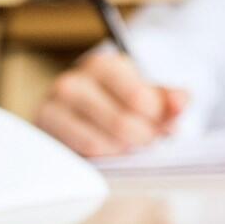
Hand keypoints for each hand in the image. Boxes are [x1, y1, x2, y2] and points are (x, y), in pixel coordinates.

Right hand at [34, 50, 187, 156]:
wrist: (81, 108)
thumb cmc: (120, 100)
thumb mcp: (149, 93)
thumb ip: (170, 98)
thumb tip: (181, 103)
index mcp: (103, 66)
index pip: (139, 98)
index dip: (159, 120)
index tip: (167, 128)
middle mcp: (73, 83)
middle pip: (121, 123)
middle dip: (143, 138)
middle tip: (150, 142)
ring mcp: (52, 108)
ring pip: (99, 143)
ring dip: (123, 151)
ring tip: (130, 146)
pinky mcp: (43, 134)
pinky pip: (79, 155)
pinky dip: (102, 158)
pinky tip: (110, 152)